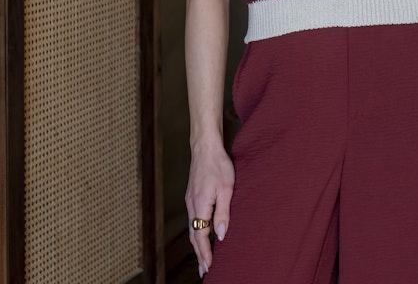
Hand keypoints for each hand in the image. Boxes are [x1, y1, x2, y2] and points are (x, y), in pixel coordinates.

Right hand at [185, 141, 234, 276]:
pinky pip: (193, 220)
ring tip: (203, 258)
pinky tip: (202, 235)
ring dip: (197, 245)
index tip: (209, 266)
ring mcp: (190, 201)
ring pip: (192, 228)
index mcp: (200, 206)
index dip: (205, 253)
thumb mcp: (227, 189)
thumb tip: (221, 234)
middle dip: (199, 254)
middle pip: (194, 236)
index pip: (201, 236)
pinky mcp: (192, 196)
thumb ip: (223, 212)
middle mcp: (192, 206)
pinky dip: (197, 232)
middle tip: (204, 270)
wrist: (205, 148)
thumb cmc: (218, 165)